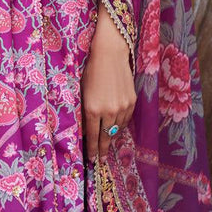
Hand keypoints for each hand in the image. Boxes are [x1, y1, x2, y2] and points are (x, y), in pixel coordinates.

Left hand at [81, 4, 135, 161]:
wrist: (110, 53)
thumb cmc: (90, 69)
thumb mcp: (81, 89)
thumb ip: (83, 109)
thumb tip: (84, 126)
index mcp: (92, 109)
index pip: (92, 136)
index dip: (92, 149)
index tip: (92, 159)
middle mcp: (108, 111)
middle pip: (106, 137)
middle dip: (103, 149)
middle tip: (101, 159)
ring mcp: (122, 107)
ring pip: (117, 130)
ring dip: (112, 137)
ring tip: (108, 144)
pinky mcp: (131, 101)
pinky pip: (126, 120)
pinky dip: (120, 125)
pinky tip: (116, 127)